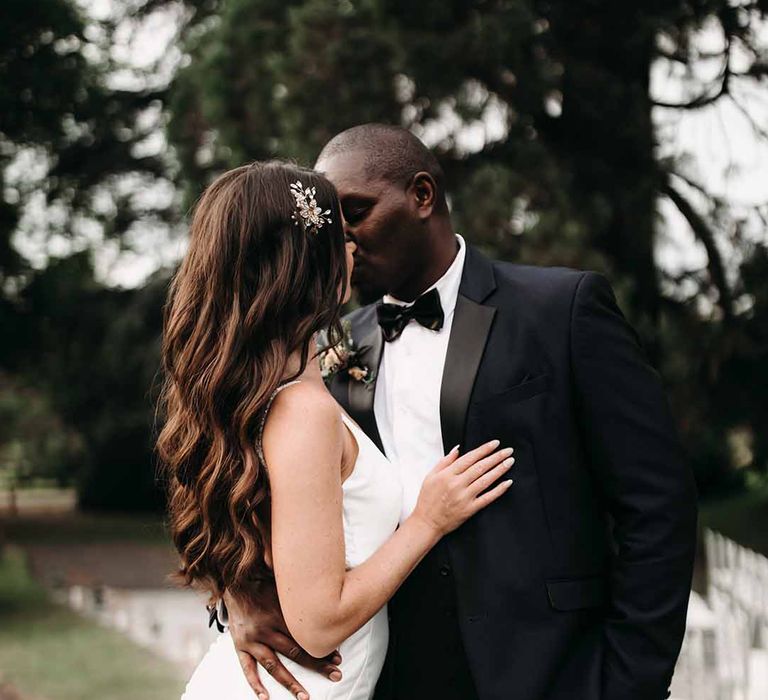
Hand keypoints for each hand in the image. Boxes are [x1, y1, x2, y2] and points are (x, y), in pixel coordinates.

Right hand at [225, 579, 342, 699]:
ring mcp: (252, 639)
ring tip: (304, 696)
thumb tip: (329, 595)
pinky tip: (265, 697)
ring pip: (274, 665)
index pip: (305, 636)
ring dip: (290, 682)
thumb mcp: (284, 587)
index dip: (323, 648)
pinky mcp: (239, 645)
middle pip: (295, 652)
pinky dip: (255, 684)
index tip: (338, 658)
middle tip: (335, 675)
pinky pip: (248, 668)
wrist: (234, 581)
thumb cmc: (264, 583)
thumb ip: (302, 597)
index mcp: (279, 612)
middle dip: (317, 665)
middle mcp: (266, 628)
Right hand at [412, 439, 513, 536]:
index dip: (484, 450)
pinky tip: (508, 482)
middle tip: (508, 450)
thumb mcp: (430, 476)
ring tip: (510, 462)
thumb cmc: (427, 499)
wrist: (426, 522)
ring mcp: (464, 497)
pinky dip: (499, 490)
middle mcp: (456, 484)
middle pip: (480, 467)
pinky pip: (487, 498)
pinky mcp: (470, 509)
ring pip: (485, 480)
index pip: (469, 458)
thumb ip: (444, 461)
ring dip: (500, 470)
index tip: (495, 444)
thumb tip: (457, 448)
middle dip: (496, 457)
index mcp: (447, 474)